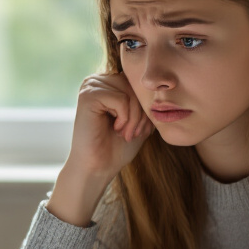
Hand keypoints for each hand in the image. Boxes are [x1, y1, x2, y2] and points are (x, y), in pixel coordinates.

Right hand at [47, 73, 153, 226]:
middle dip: (141, 113)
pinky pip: (120, 99)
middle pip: (134, 85)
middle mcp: (97, 81)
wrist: (99, 167)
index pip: (138, 84)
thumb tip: (161, 84)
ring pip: (129, 92)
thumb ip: (146, 99)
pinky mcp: (87, 96)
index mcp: (108, 84)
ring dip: (134, 117)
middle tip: (133, 134)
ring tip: (125, 133)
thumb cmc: (118, 146)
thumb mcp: (140, 119)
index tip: (140, 131)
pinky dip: (124, 118)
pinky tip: (116, 129)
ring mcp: (90, 87)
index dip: (145, 107)